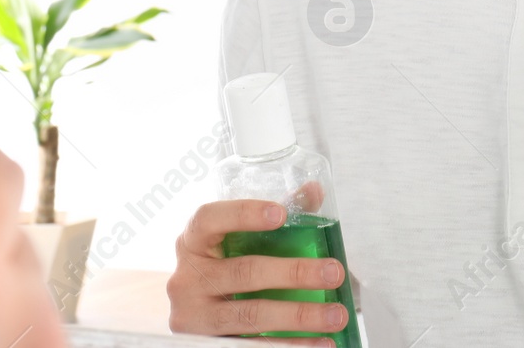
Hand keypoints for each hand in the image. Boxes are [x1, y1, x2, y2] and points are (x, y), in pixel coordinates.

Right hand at [166, 192, 350, 342]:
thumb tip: (313, 190)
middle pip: (244, 273)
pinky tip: (320, 344)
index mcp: (193, 242)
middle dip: (295, 273)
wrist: (192, 313)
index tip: (281, 214)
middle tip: (335, 272)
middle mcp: (187, 279)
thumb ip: (272, 215)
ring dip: (300, 316)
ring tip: (337, 315)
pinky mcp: (207, 344)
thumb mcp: (234, 241)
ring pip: (251, 315)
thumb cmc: (222, 266)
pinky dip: (290, 345)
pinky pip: (252, 346)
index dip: (243, 214)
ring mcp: (194, 316)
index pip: (209, 220)